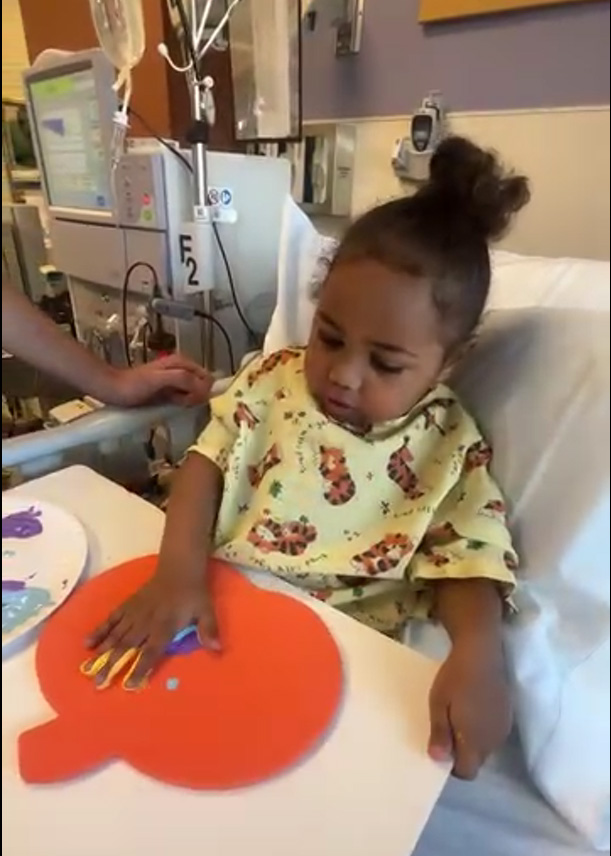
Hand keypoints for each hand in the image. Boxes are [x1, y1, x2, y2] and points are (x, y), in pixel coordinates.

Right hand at [85, 574, 219, 688]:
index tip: (129, 684)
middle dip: (112, 665)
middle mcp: (147, 621)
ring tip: (89, 669)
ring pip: (116, 634)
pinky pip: (111, 618)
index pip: (151, 651)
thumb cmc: (193, 593)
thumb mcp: (206, 610)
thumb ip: (209, 630)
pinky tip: (88, 643)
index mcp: (165, 625)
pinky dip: (99, 630)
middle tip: (99, 683)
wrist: (179, 567)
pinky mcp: (128, 604)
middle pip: (127, 646)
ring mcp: (135, 612)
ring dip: (103, 652)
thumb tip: (217, 648)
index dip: (140, 667)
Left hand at [104, 354, 212, 407]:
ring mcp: (175, 379)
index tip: (191, 400)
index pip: (207, 378)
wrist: (113, 389)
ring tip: (173, 404)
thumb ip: (182, 379)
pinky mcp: (169, 390)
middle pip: (202, 385)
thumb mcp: (160, 379)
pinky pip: (184, 397)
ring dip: (188, 401)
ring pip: (194, 392)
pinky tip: (171, 406)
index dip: (203, 391)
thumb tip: (203, 387)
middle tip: (180, 402)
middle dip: (196, 396)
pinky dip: (182, 403)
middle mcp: (181, 368)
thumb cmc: (134, 385)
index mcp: (182, 362)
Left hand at [428, 637, 511, 778]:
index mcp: (475, 740)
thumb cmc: (455, 678)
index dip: (453, 766)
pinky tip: (473, 708)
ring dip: (473, 740)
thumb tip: (438, 760)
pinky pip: (493, 732)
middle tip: (447, 729)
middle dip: (462, 753)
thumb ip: (440, 733)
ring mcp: (503, 727)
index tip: (442, 748)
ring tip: (458, 716)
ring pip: (486, 747)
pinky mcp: (508, 714)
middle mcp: (493, 739)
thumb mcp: (438, 704)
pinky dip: (482, 728)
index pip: (467, 771)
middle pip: (477, 760)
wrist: (481, 652)